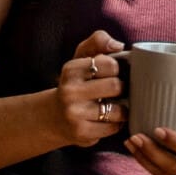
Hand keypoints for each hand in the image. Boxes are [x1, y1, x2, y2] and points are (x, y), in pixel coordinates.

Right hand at [47, 30, 127, 146]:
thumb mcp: (81, 58)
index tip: (110, 73)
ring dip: (121, 109)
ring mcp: (75, 114)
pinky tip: (107, 119)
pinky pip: (114, 128)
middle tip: (116, 91)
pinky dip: (115, 124)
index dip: (116, 69)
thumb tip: (118, 45)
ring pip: (118, 110)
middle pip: (116, 86)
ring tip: (114, 106)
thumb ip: (98, 41)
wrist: (54, 116)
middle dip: (121, 89)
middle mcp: (70, 91)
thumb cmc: (76, 83)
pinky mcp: (81, 133)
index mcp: (71, 69)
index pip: (110, 64)